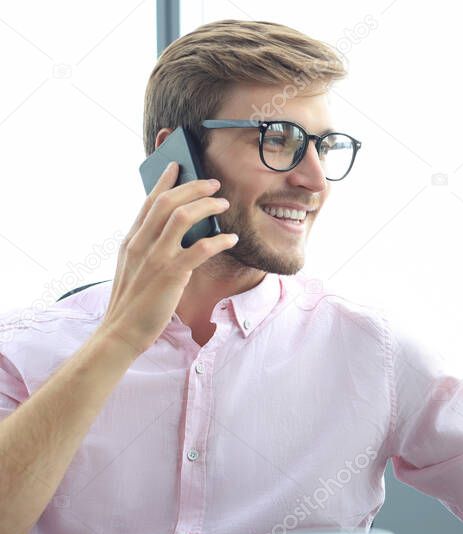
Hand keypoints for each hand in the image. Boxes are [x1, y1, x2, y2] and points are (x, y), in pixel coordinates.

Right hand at [98, 162, 237, 355]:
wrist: (121, 331)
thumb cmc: (133, 302)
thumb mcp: (134, 267)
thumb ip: (149, 247)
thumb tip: (175, 232)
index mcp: (131, 240)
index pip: (149, 201)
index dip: (165, 181)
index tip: (177, 165)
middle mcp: (141, 243)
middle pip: (168, 202)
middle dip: (193, 187)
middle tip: (213, 183)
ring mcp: (155, 257)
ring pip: (183, 217)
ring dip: (207, 206)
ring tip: (224, 204)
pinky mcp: (171, 274)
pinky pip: (200, 248)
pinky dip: (219, 240)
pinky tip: (231, 239)